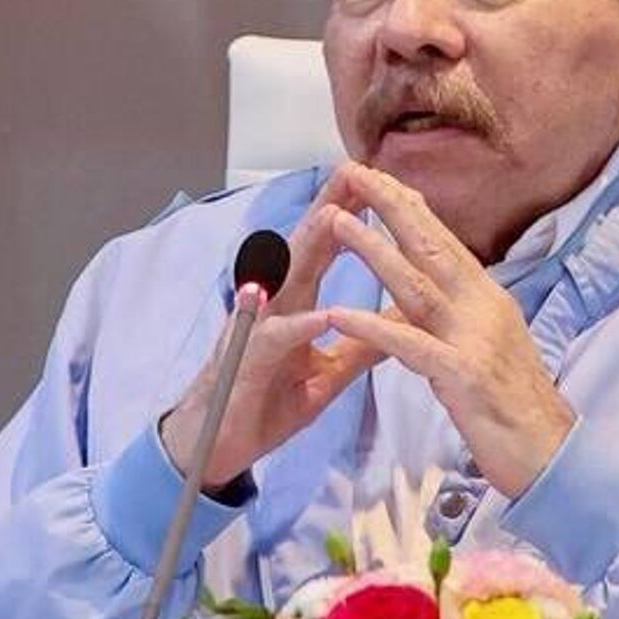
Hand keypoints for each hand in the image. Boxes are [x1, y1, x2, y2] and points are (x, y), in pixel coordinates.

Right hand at [159, 176, 383, 489]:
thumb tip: (404, 319)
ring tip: (335, 218)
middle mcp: (273, 308)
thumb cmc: (266, 405)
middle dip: (327, 210)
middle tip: (353, 172)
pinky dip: (298, 326)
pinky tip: (321, 314)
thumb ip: (362, 345)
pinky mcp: (248, 363)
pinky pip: (274, 340)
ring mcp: (257, 331)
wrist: (214, 446)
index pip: (323, 253)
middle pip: (301, 250)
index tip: (377, 185)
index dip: (348, 218)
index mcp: (295, 307)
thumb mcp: (327, 375)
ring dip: (307, 250)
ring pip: (283, 281)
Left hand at [316, 165, 574, 497]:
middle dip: (389, 206)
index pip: (443, 241)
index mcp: (486, 299)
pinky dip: (373, 326)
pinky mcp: (464, 376)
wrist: (552, 456)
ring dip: (374, 250)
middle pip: (430, 247)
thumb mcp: (483, 344)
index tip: (374, 174)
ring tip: (338, 222)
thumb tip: (434, 278)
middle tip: (352, 171)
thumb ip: (458, 311)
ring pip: (417, 285)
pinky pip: (410, 346)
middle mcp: (483, 308)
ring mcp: (475, 339)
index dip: (408, 206)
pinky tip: (340, 313)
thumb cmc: (511, 405)